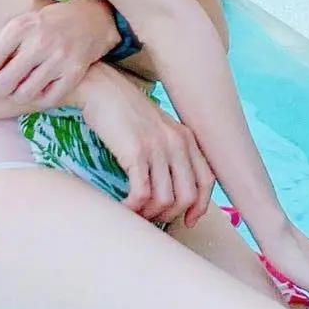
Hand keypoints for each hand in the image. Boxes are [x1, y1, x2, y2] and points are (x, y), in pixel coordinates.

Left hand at [0, 0, 116, 107]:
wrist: (91, 18)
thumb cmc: (47, 24)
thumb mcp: (18, 27)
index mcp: (20, 27)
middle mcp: (39, 41)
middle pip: (4, 84)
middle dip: (0, 90)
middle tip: (4, 86)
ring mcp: (59, 57)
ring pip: (25, 94)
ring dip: (19, 96)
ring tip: (21, 88)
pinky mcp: (75, 71)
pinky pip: (48, 99)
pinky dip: (40, 98)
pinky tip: (40, 89)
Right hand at [75, 66, 215, 226]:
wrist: (101, 88)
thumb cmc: (125, 112)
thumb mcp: (157, 128)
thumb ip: (170, 151)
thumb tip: (169, 188)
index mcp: (187, 138)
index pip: (206, 181)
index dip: (199, 207)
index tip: (187, 220)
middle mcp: (178, 143)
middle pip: (187, 196)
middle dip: (170, 215)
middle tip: (151, 218)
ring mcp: (158, 147)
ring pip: (165, 200)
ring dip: (149, 214)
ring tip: (135, 213)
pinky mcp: (136, 152)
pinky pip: (142, 194)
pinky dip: (133, 208)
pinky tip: (123, 207)